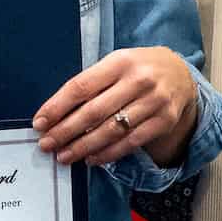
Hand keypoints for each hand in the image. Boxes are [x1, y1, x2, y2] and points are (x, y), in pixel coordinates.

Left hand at [32, 47, 198, 168]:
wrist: (181, 73)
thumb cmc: (138, 68)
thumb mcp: (116, 63)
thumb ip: (92, 83)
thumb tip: (57, 113)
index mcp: (119, 62)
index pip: (81, 86)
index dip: (57, 107)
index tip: (40, 122)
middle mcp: (138, 80)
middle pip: (94, 111)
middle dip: (66, 131)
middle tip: (47, 144)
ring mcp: (153, 102)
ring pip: (111, 130)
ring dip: (84, 146)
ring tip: (65, 156)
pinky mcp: (163, 121)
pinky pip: (130, 142)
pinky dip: (108, 153)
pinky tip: (91, 158)